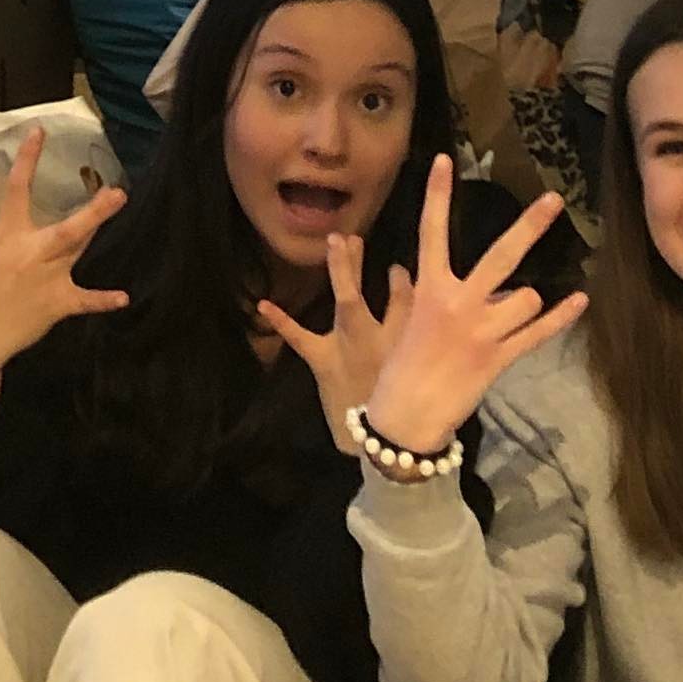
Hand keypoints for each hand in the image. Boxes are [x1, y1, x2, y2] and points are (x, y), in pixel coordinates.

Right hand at [0, 131, 127, 405]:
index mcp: (6, 236)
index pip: (16, 190)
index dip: (27, 159)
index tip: (39, 132)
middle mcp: (32, 254)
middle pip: (67, 229)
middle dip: (93, 211)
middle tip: (117, 192)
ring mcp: (48, 280)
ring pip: (77, 250)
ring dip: (96, 231)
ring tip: (118, 205)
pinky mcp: (57, 304)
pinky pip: (84, 302)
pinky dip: (102, 300)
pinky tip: (123, 298)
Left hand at [256, 232, 416, 455]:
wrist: (379, 444)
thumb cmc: (402, 409)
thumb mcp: (416, 371)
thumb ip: (419, 338)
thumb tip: (417, 307)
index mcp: (406, 342)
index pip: (411, 301)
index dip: (403, 282)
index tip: (397, 267)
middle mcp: (381, 338)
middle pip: (380, 290)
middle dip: (364, 265)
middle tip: (352, 237)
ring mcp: (350, 346)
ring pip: (348, 302)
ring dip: (343, 271)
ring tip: (336, 241)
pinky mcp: (324, 361)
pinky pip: (301, 338)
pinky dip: (282, 321)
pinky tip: (262, 305)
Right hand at [296, 157, 582, 460]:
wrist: (406, 414)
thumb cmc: (402, 366)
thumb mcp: (411, 321)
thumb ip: (436, 296)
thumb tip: (462, 283)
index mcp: (429, 289)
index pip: (431, 231)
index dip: (437, 193)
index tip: (444, 159)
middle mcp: (458, 302)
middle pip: (501, 255)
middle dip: (530, 225)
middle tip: (553, 200)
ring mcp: (483, 330)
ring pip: (525, 298)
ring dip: (526, 303)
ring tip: (511, 316)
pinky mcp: (499, 357)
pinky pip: (539, 332)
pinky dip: (561, 317)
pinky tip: (578, 300)